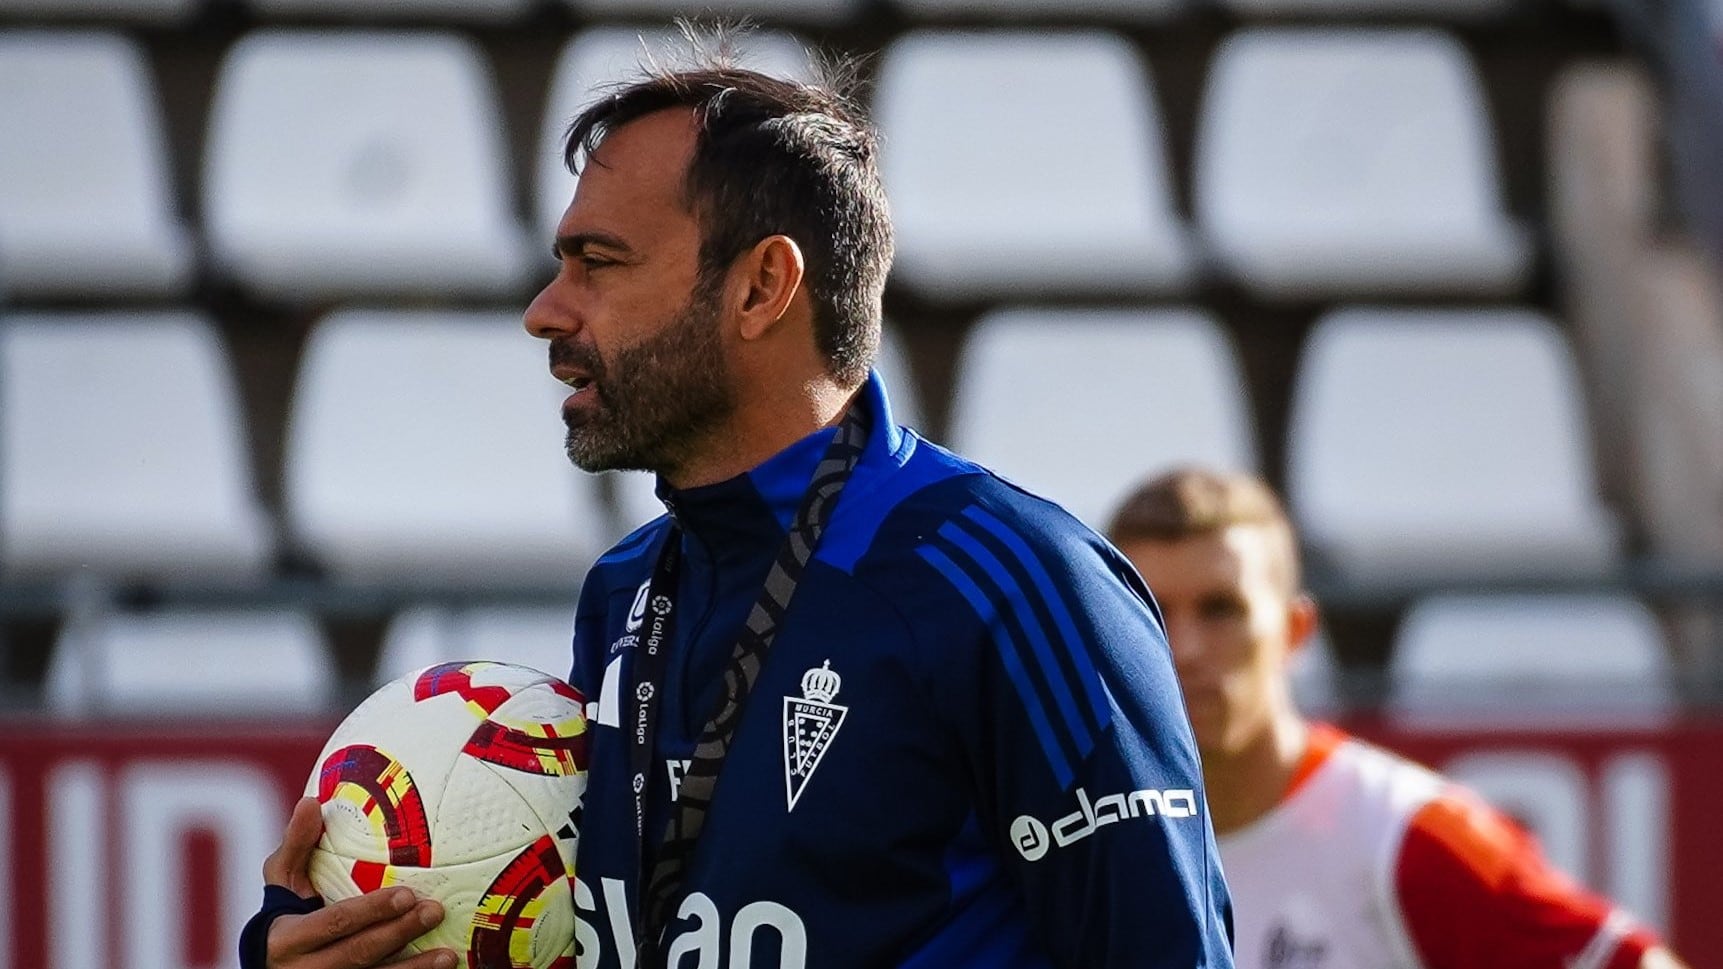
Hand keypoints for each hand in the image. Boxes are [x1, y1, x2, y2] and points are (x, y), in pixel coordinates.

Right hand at [263, 797, 455, 968]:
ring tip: (448, 955)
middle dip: (399, 933)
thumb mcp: (281, 882)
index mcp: (287, 938)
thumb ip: (296, 846)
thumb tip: (311, 802)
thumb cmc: (285, 913)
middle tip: (434, 911)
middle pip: (359, 953)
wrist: (270, 966)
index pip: (335, 923)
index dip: (371, 911)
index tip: (406, 894)